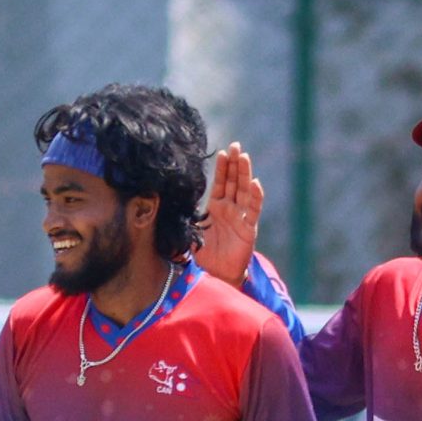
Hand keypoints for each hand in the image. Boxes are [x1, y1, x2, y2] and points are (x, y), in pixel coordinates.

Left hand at [193, 143, 263, 286]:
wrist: (216, 275)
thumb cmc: (203, 255)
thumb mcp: (189, 232)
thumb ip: (183, 217)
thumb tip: (165, 203)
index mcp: (215, 208)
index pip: (220, 183)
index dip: (222, 168)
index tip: (222, 152)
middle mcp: (229, 209)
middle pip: (234, 182)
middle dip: (235, 164)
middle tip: (236, 145)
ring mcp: (240, 218)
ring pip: (244, 191)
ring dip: (245, 174)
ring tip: (245, 157)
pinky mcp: (248, 229)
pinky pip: (253, 211)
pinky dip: (255, 197)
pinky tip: (255, 183)